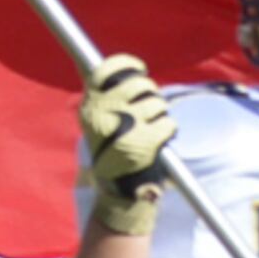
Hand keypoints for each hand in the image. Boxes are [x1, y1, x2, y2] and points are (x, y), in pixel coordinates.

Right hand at [80, 54, 177, 234]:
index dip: (126, 65)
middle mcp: (103, 114)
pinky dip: (169, 130)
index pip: (105, 71)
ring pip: (157, 103)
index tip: (139, 69)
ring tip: (152, 128)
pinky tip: (160, 140)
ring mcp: (124, 126)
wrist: (118, 192)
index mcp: (90, 108)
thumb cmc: (113, 154)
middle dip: (151, 93)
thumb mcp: (99, 124)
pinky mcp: (143, 141)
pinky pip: (168, 123)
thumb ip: (107, 99)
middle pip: (139, 84)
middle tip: (150, 108)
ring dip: (160, 114)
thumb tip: (121, 71)